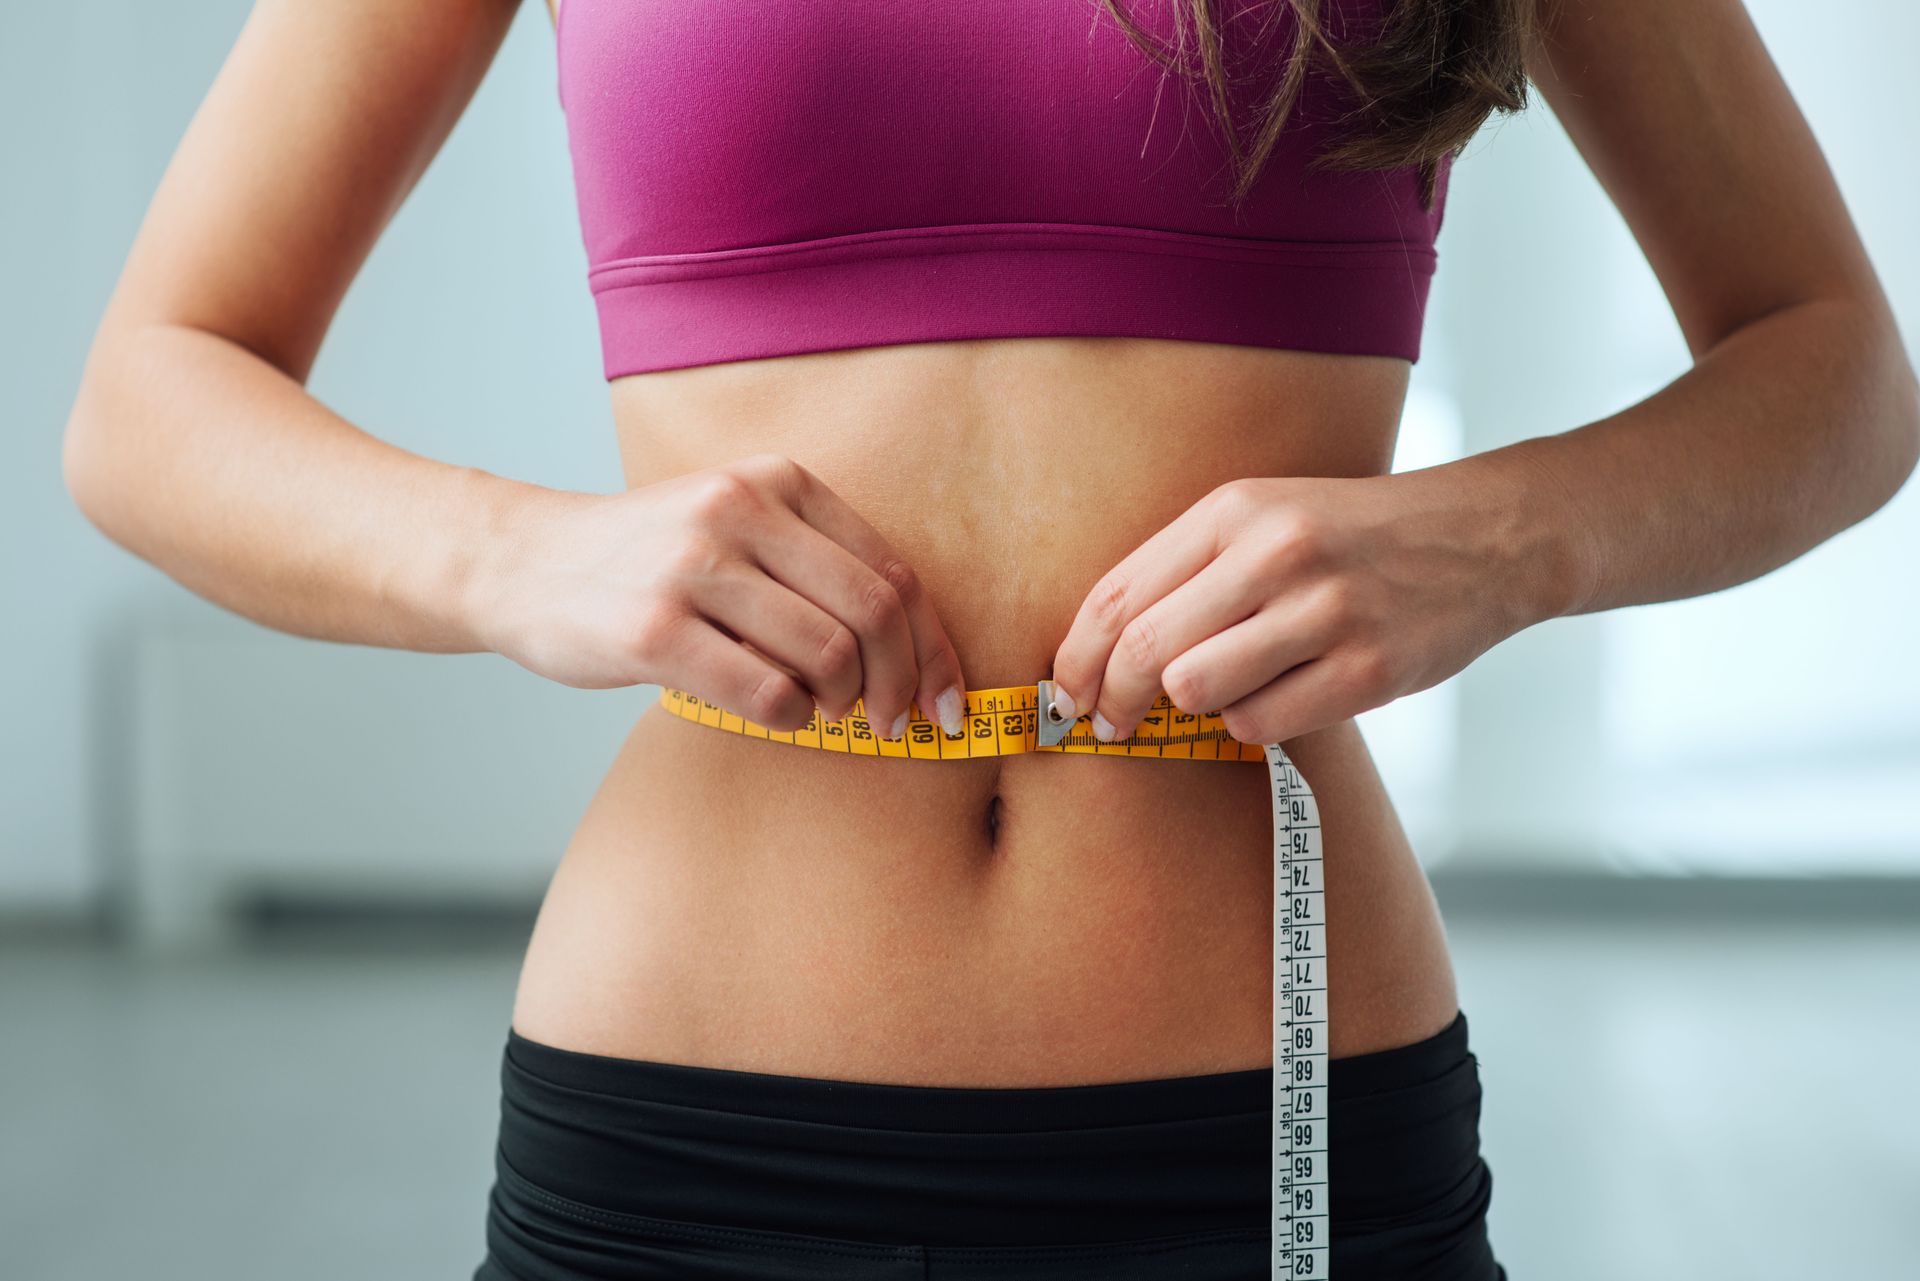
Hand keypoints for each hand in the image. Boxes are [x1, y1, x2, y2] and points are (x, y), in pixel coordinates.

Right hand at [475, 453, 968, 738]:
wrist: (522, 564)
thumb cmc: (647, 563)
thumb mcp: (736, 530)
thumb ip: (816, 568)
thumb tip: (917, 655)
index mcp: (776, 482)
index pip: (893, 573)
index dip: (936, 648)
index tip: (948, 702)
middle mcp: (739, 511)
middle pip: (875, 613)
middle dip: (902, 684)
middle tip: (892, 724)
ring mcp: (693, 566)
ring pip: (828, 655)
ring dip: (840, 703)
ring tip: (820, 711)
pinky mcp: (654, 628)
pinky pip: (767, 692)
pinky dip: (789, 717)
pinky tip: (775, 712)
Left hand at [1046, 469, 1554, 744]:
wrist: (1484, 537)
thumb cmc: (1352, 537)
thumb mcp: (1266, 518)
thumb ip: (1187, 572)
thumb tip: (1097, 652)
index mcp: (1235, 509)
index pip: (1118, 594)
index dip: (1076, 656)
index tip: (1064, 692)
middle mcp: (1276, 553)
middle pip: (1144, 649)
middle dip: (1111, 698)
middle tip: (1109, 722)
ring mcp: (1326, 611)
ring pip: (1195, 689)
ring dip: (1188, 707)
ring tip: (1213, 694)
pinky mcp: (1367, 670)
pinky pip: (1260, 722)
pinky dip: (1251, 723)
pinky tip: (1277, 698)